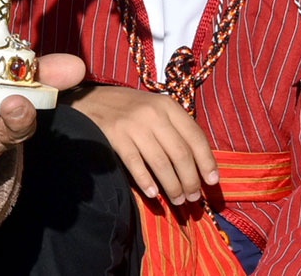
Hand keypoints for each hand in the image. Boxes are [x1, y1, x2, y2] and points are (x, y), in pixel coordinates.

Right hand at [69, 85, 218, 203]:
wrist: (88, 100)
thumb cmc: (127, 108)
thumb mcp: (154, 108)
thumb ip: (174, 128)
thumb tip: (198, 163)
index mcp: (167, 105)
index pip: (196, 137)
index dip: (207, 162)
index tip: (212, 182)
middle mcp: (153, 113)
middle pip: (181, 154)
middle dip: (190, 180)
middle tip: (193, 197)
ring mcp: (133, 125)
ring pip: (161, 163)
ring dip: (173, 187)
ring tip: (177, 200)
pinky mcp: (116, 136)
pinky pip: (136, 165)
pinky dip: (147, 182)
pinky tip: (153, 194)